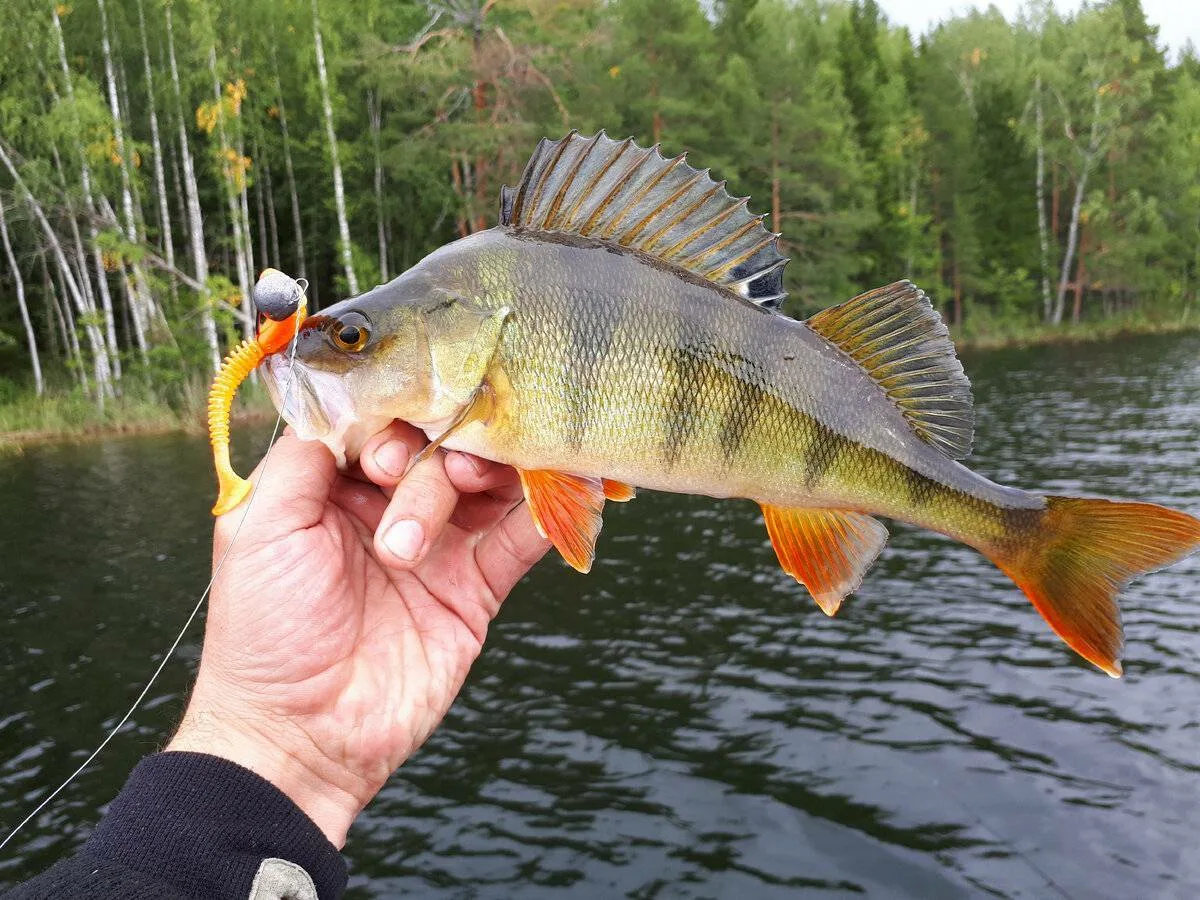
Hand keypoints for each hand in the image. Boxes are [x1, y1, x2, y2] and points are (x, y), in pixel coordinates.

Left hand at [167, 423, 549, 845]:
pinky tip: (569, 485)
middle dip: (438, 446)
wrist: (302, 736)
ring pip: (484, 481)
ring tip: (468, 487)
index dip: (392, 420)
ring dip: (485, 470)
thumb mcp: (260, 525)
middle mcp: (390, 504)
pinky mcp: (476, 587)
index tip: (385, 454)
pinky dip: (547, 511)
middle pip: (439, 442)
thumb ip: (303, 451)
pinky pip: (521, 538)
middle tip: (414, 473)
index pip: (383, 420)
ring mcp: (439, 545)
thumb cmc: (264, 631)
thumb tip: (347, 390)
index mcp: (334, 484)